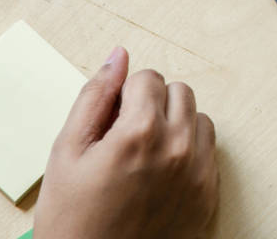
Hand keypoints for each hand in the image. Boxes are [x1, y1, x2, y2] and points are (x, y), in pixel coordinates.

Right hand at [33, 47, 217, 238]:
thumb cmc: (73, 220)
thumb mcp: (67, 151)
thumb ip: (95, 96)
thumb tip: (118, 56)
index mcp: (140, 132)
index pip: (148, 77)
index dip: (124, 96)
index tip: (112, 123)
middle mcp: (177, 148)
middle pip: (179, 92)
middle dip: (152, 105)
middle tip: (126, 138)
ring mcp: (198, 173)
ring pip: (199, 118)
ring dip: (176, 126)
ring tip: (145, 156)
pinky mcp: (209, 195)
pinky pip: (210, 151)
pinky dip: (189, 153)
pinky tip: (161, 175)